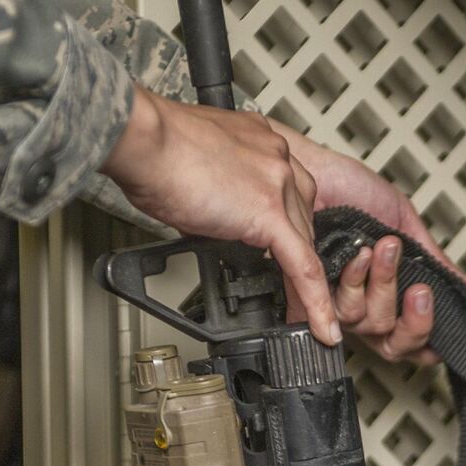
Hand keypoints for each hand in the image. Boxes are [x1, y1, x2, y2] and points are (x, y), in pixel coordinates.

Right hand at [101, 88, 340, 345]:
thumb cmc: (154, 147)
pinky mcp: (270, 214)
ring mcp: (278, 184)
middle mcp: (277, 158)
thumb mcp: (195, 164)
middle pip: (303, 219)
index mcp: (260, 142)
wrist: (146, 140)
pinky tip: (319, 324)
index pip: (288, 190)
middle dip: (299, 256)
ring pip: (306, 244)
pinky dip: (313, 301)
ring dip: (309, 285)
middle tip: (295, 289)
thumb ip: (215, 187)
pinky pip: (301, 266)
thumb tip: (207, 213)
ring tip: (305, 317)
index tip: (283, 247)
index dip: (289, 224)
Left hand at [273, 122, 465, 364]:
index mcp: (385, 290)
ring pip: (367, 322)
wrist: (319, 171)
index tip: (437, 329)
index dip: (422, 335)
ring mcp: (336, 298)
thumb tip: (463, 285)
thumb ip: (431, 257)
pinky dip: (357, 279)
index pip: (406, 335)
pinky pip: (339, 307)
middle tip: (419, 288)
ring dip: (382, 284)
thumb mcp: (403, 222)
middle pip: (390, 340)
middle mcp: (361, 301)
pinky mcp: (313, 290)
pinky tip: (361, 256)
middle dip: (411, 315)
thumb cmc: (350, 189)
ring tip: (384, 248)